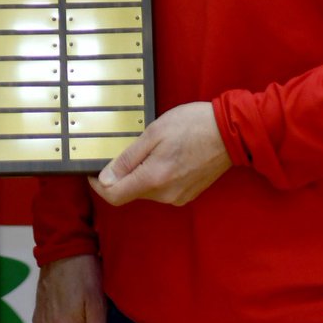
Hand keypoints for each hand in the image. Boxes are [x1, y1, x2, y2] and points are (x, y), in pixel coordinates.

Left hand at [90, 101, 231, 206]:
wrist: (230, 132)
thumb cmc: (192, 126)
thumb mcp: (154, 133)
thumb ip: (128, 159)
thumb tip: (105, 179)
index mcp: (154, 179)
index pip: (114, 196)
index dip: (99, 185)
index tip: (92, 171)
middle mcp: (165, 195)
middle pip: (130, 192)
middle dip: (124, 174)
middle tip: (131, 146)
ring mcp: (178, 197)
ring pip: (146, 190)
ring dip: (142, 173)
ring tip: (154, 147)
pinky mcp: (188, 194)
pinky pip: (162, 189)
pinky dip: (157, 175)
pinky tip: (167, 155)